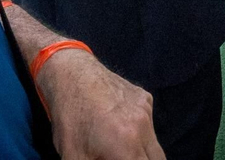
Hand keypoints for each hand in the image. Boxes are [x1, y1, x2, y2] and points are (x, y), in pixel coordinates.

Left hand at [35, 47, 163, 159]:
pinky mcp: (145, 98)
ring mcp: (147, 111)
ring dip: (143, 155)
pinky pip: (149, 124)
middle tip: (124, 159)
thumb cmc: (69, 119)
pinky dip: (140, 134)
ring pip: (155, 145)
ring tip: (120, 152)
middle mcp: (143, 128)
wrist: (71, 73)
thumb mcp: (73, 157)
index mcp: (126, 146)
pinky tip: (119, 131)